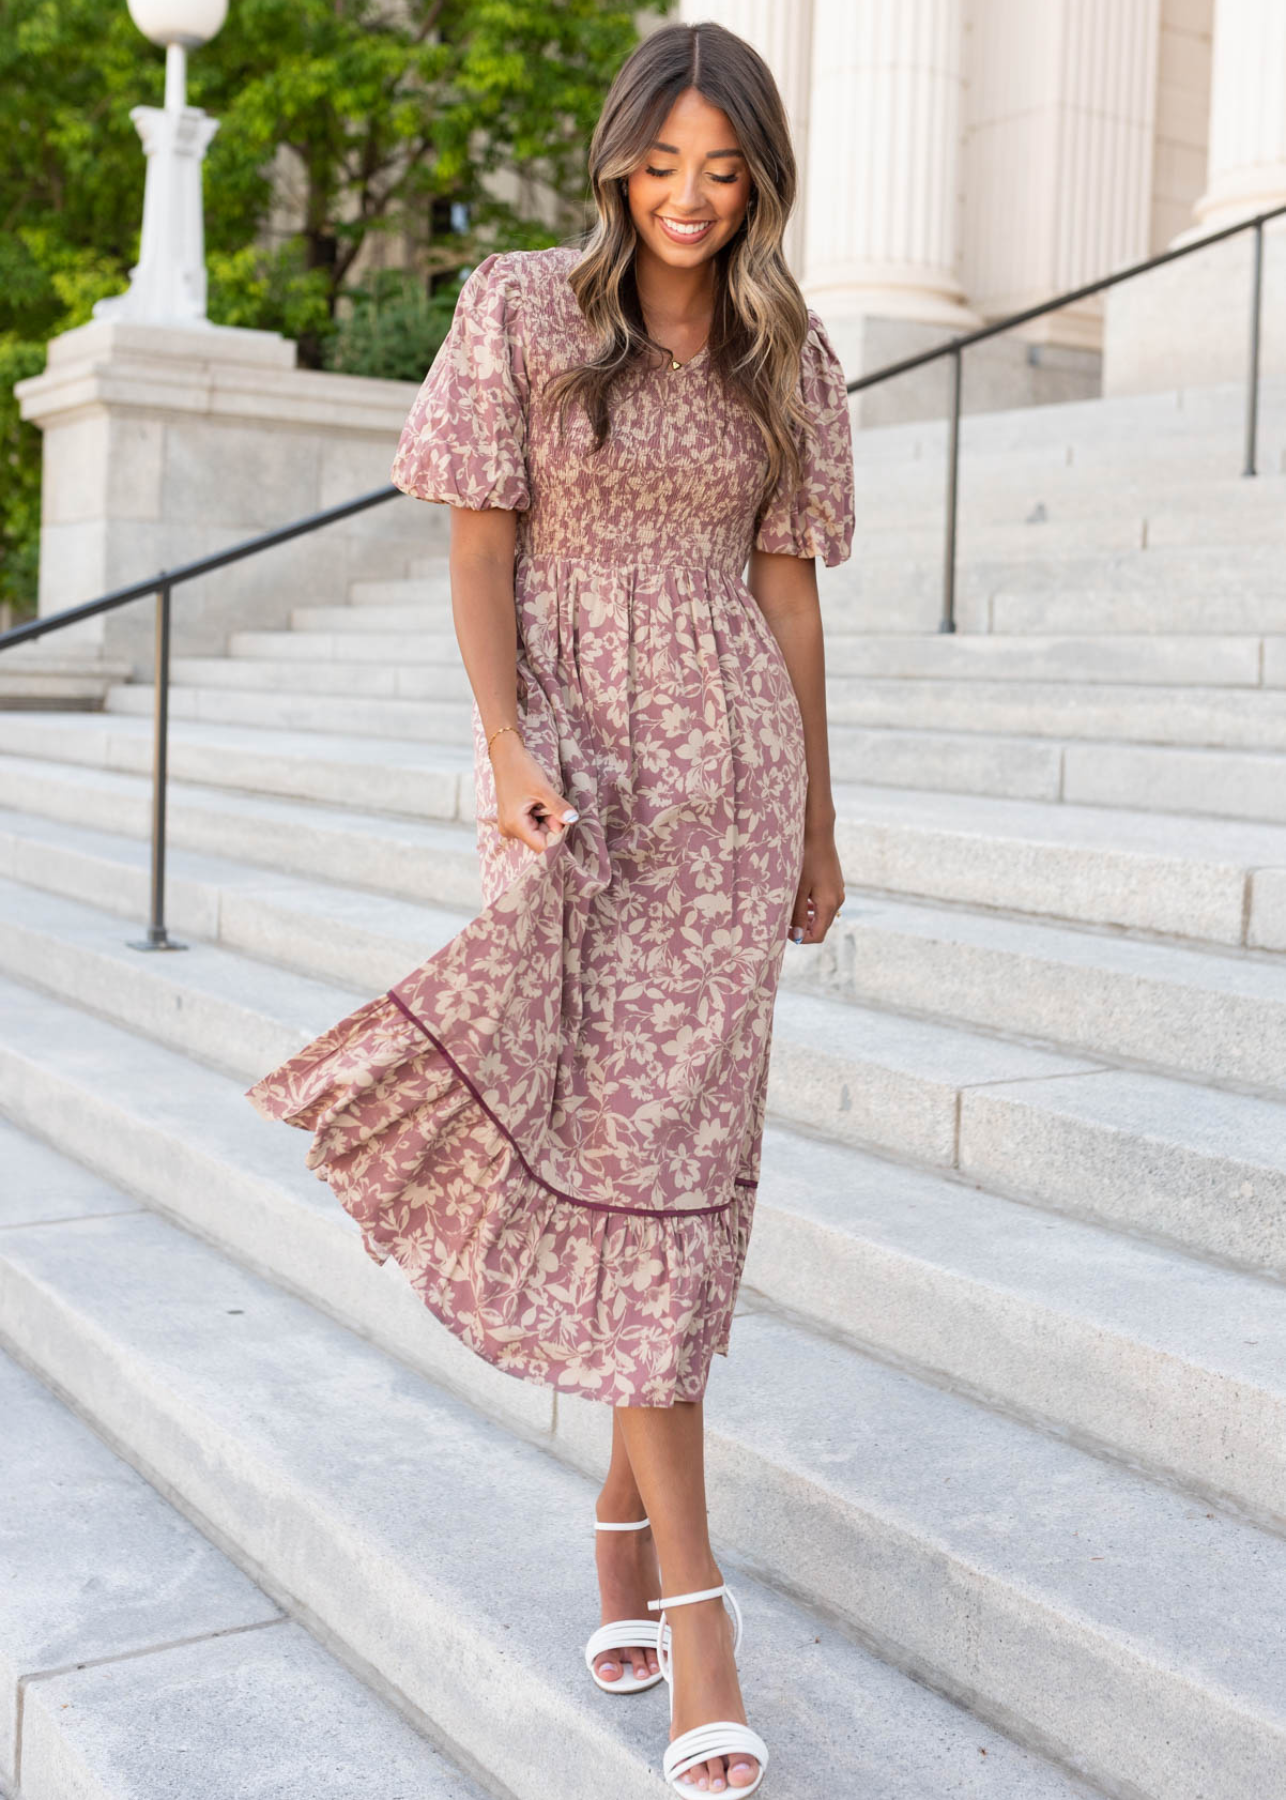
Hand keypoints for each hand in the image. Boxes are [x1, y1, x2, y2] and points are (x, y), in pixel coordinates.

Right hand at [485, 731, 577, 854]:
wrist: (505, 756)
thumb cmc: (522, 770)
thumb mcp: (543, 789)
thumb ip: (558, 807)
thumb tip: (574, 820)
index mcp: (515, 825)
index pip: (541, 846)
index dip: (556, 838)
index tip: (564, 822)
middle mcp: (509, 830)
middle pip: (540, 839)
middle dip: (552, 825)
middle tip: (551, 804)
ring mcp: (509, 826)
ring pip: (537, 832)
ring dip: (546, 820)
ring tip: (541, 800)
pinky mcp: (511, 820)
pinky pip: (531, 826)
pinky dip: (539, 816)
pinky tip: (536, 802)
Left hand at [787, 821, 844, 945]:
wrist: (819, 834)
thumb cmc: (806, 860)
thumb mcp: (798, 889)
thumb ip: (797, 914)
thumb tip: (797, 936)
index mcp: (829, 904)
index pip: (818, 935)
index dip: (801, 938)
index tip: (784, 931)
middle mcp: (838, 900)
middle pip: (821, 926)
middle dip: (803, 928)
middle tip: (785, 920)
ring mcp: (839, 892)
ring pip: (823, 915)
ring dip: (807, 917)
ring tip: (790, 908)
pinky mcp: (836, 884)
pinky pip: (825, 903)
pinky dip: (813, 906)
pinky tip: (801, 897)